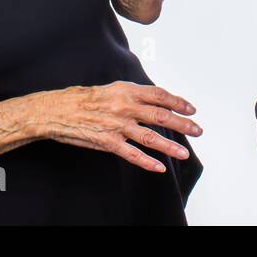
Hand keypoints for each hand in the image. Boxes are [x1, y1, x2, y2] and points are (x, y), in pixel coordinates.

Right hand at [42, 81, 201, 172]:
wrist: (58, 110)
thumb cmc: (85, 99)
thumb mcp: (112, 89)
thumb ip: (133, 95)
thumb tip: (154, 100)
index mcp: (127, 91)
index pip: (159, 95)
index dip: (178, 102)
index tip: (191, 109)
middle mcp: (125, 107)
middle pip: (161, 116)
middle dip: (182, 123)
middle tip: (198, 130)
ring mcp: (117, 125)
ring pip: (150, 137)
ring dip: (170, 146)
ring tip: (184, 153)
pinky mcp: (108, 142)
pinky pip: (132, 154)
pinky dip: (147, 162)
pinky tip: (160, 167)